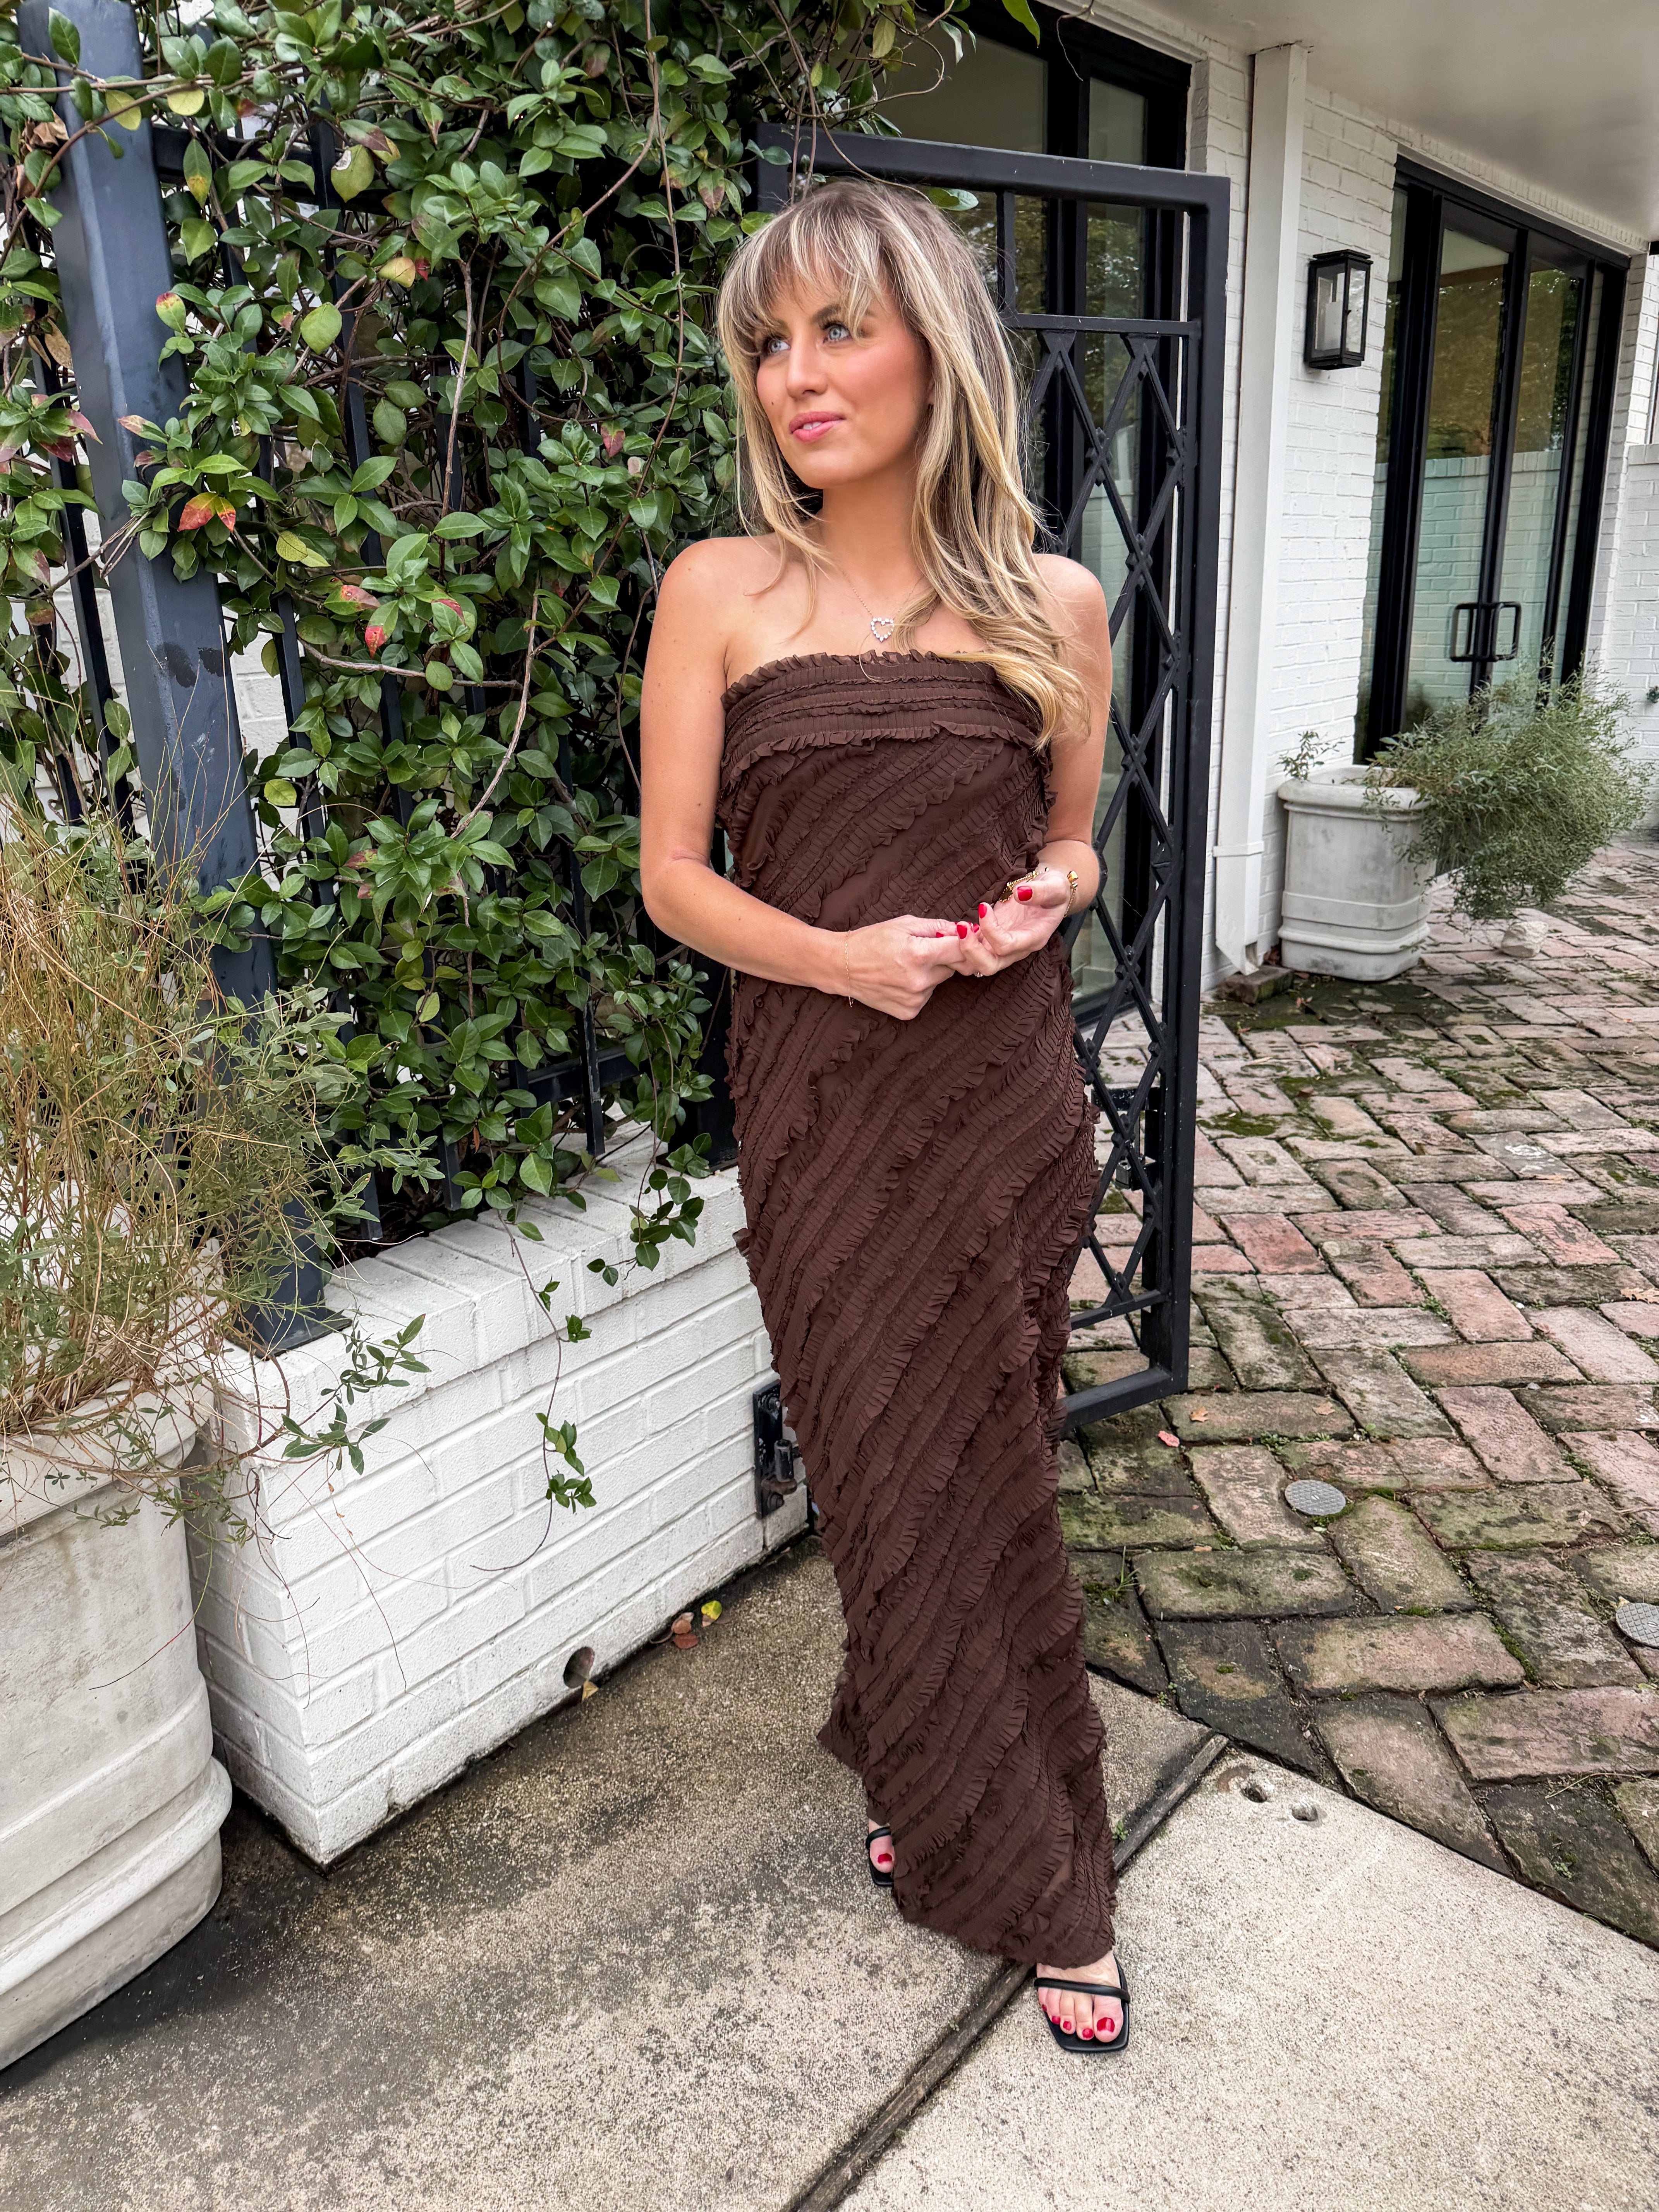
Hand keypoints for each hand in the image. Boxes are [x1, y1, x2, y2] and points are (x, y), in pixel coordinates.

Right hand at [841, 914, 964, 1020]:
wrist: (842, 966)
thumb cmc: (871, 940)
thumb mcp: (904, 924)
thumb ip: (938, 926)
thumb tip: (966, 929)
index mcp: (920, 954)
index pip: (962, 950)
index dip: (964, 942)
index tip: (959, 938)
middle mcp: (920, 981)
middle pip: (954, 966)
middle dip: (944, 956)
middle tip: (920, 950)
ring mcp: (915, 999)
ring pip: (940, 981)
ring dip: (931, 972)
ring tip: (905, 965)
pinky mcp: (909, 1012)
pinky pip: (927, 995)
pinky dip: (920, 987)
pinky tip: (900, 979)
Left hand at [952, 867, 1071, 978]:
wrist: (1049, 894)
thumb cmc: (1053, 891)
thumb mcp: (1055, 887)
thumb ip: (1041, 891)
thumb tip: (1020, 893)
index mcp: (1033, 938)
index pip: (1007, 946)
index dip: (991, 930)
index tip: (983, 907)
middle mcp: (1016, 949)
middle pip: (989, 966)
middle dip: (970, 950)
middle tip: (961, 926)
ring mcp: (1001, 948)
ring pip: (976, 965)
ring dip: (960, 950)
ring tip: (954, 928)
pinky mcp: (990, 942)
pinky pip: (970, 954)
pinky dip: (958, 945)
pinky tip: (950, 929)